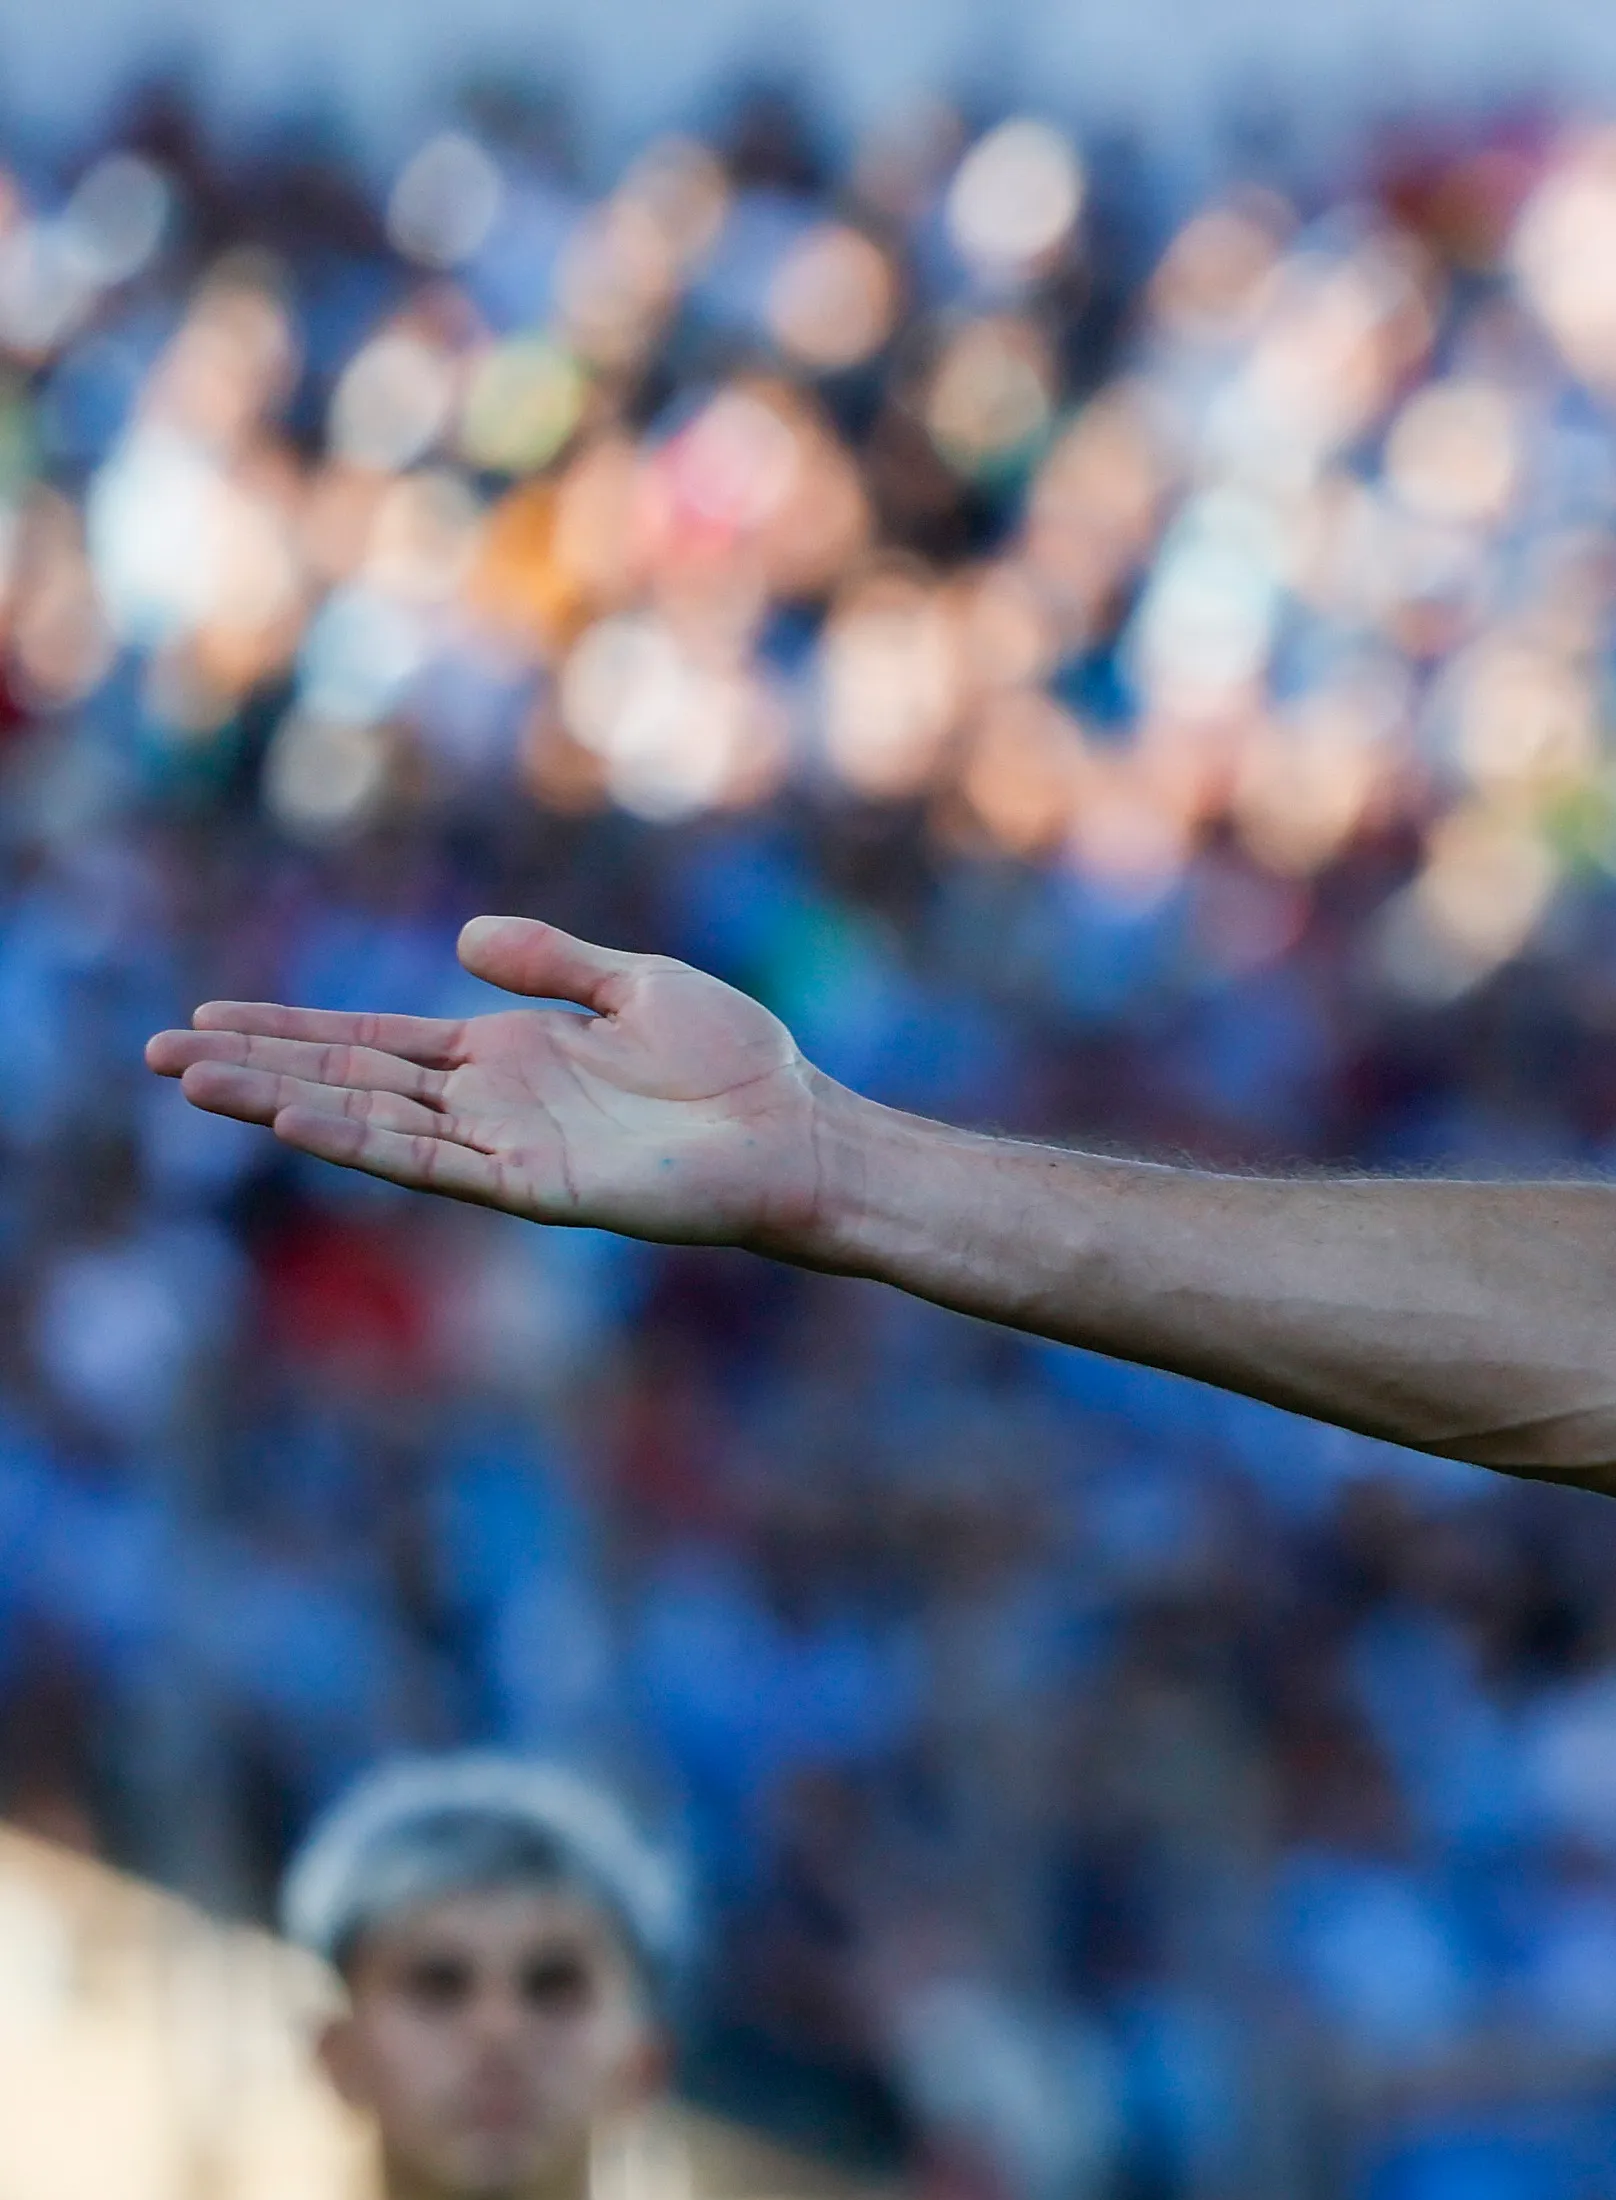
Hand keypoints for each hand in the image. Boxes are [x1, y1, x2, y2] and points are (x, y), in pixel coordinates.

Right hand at [146, 916, 842, 1252]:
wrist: (800, 1131)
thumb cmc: (737, 1064)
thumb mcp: (635, 984)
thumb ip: (548, 960)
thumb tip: (459, 938)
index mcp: (507, 1053)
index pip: (373, 1042)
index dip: (291, 1031)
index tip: (207, 1022)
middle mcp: (492, 1103)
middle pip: (349, 1082)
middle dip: (255, 1068)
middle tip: (155, 1059)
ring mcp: (507, 1147)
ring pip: (371, 1124)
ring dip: (283, 1104)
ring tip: (196, 1086)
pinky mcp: (536, 1186)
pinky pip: (432, 1163)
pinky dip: (362, 1142)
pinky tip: (297, 1122)